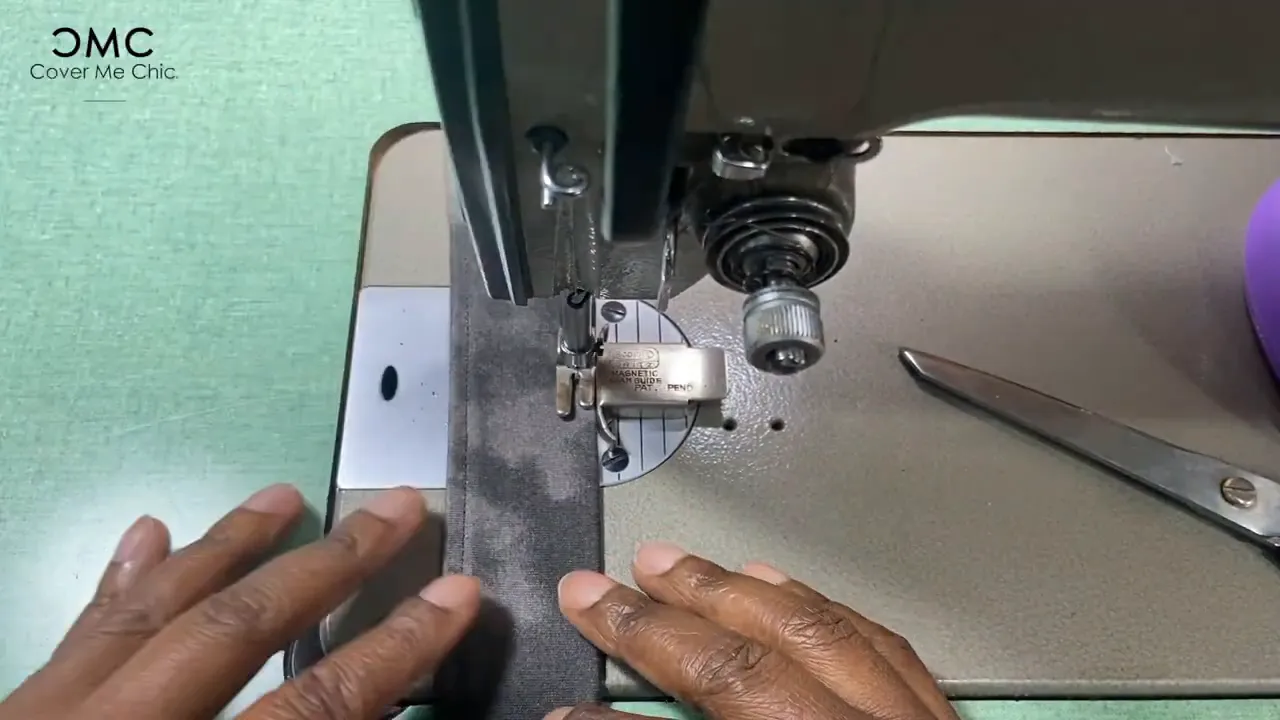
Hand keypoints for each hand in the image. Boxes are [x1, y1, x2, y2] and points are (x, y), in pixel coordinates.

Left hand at [0, 485, 479, 719]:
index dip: (394, 651)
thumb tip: (359, 711)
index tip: (455, 597)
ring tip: (284, 497)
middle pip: (232, 635)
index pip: (309, 712)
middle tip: (395, 510)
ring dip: (225, 548)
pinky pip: (68, 638)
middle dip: (327, 566)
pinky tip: (147, 536)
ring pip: (145, 613)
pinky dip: (116, 585)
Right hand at [547, 543, 956, 719]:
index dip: (630, 671)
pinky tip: (786, 589)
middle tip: (612, 583)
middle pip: (764, 653)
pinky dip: (822, 610)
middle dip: (678, 609)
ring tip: (682, 567)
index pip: (719, 691)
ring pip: (828, 631)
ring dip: (743, 592)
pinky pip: (885, 647)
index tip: (573, 662)